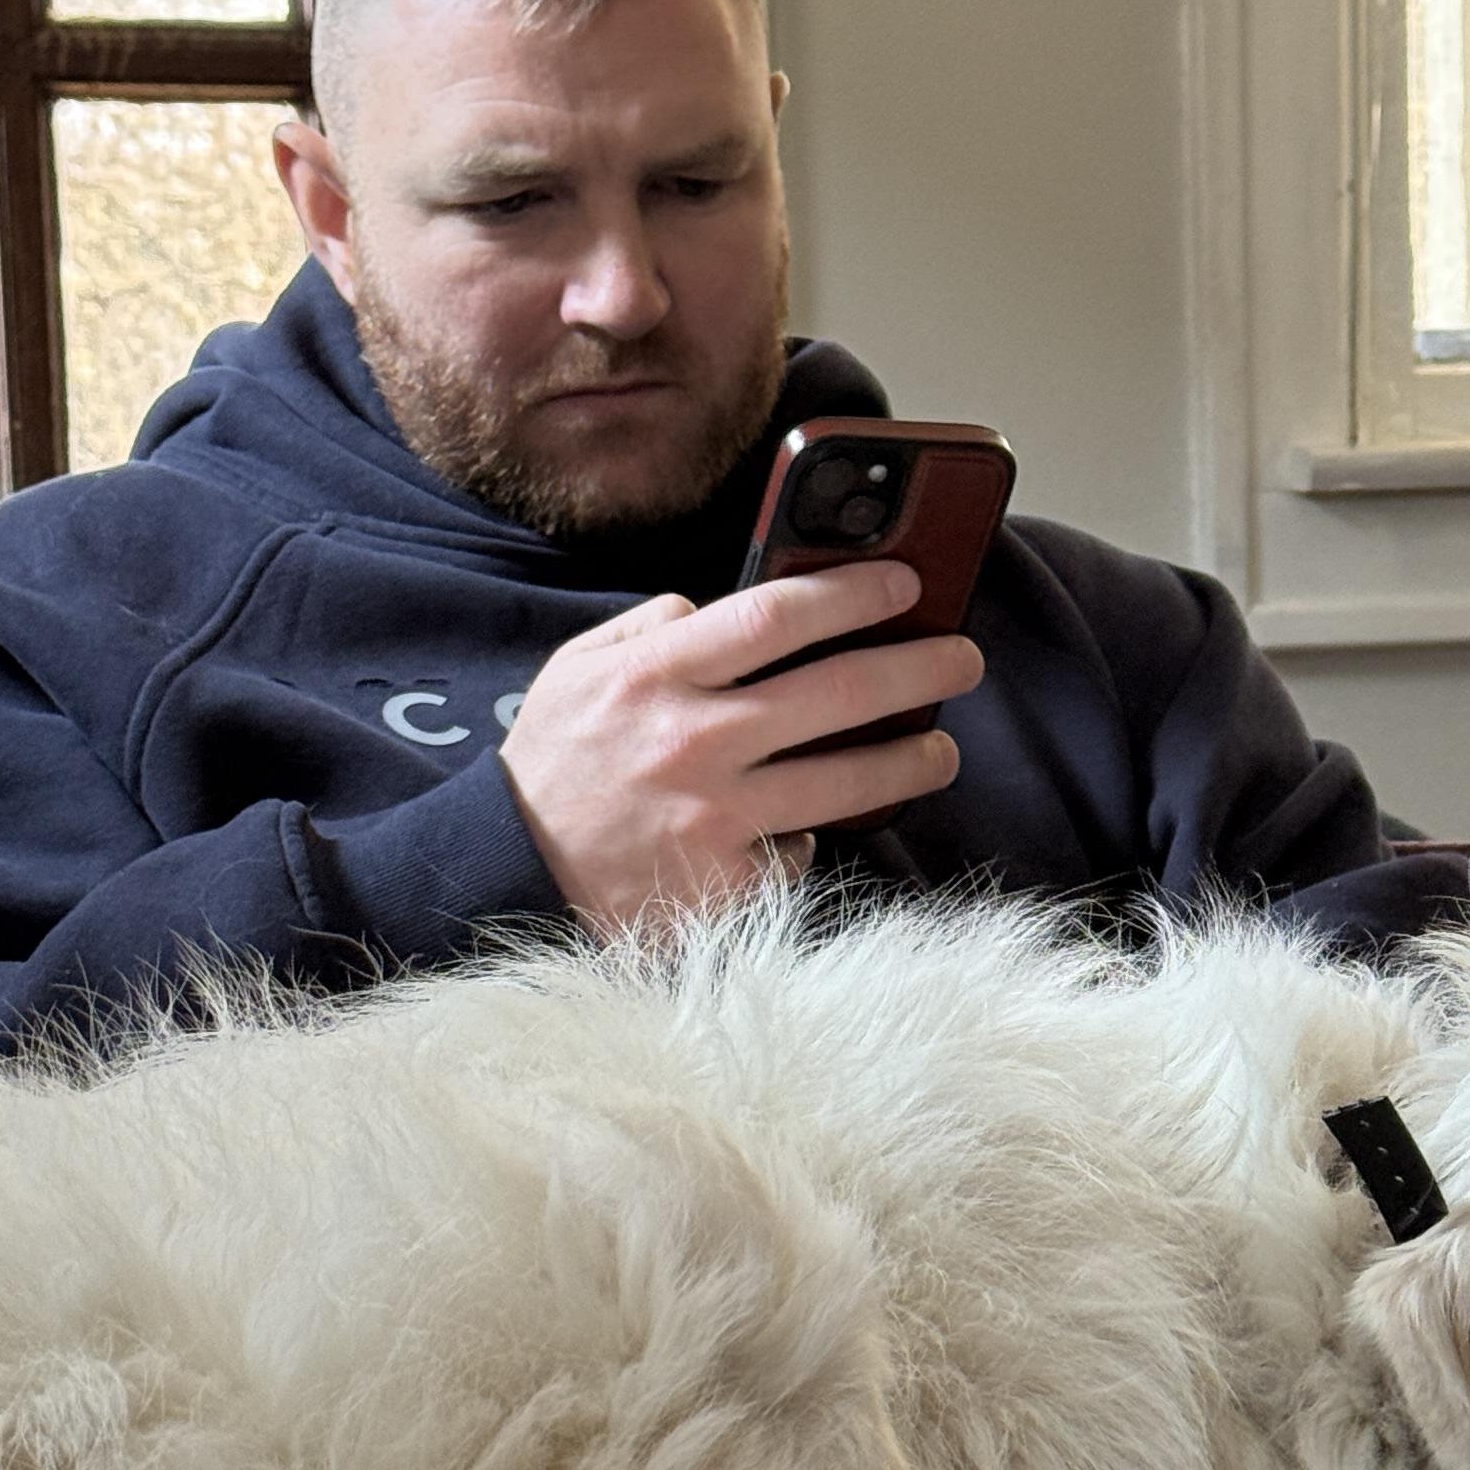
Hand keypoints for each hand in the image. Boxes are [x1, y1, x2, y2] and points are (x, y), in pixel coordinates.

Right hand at [498, 565, 985, 933]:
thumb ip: (648, 630)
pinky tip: (805, 833)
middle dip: (918, 669)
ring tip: (939, 751)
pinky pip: (795, 855)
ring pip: (844, 784)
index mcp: (657, 676)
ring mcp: (715, 820)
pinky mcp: (726, 888)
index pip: (777, 615)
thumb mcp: (575, 672)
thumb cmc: (550, 768)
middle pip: (837, 692)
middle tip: (964, 659)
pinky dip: (804, 842)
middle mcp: (694, 742)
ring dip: (909, 762)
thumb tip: (711, 606)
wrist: (505, 873)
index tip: (907, 581)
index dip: (853, 592)